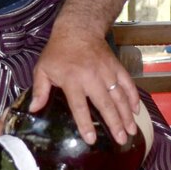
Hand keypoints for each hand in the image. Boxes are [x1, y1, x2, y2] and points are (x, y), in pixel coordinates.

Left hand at [29, 27, 138, 146]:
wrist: (78, 29)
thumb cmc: (58, 52)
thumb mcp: (43, 69)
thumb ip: (39, 90)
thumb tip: (34, 110)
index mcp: (72, 80)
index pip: (80, 106)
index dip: (85, 124)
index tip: (91, 140)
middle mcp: (92, 78)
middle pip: (105, 105)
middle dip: (115, 124)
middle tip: (121, 140)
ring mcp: (107, 72)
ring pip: (120, 97)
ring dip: (127, 115)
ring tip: (131, 131)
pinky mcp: (116, 67)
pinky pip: (128, 84)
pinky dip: (134, 97)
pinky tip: (137, 111)